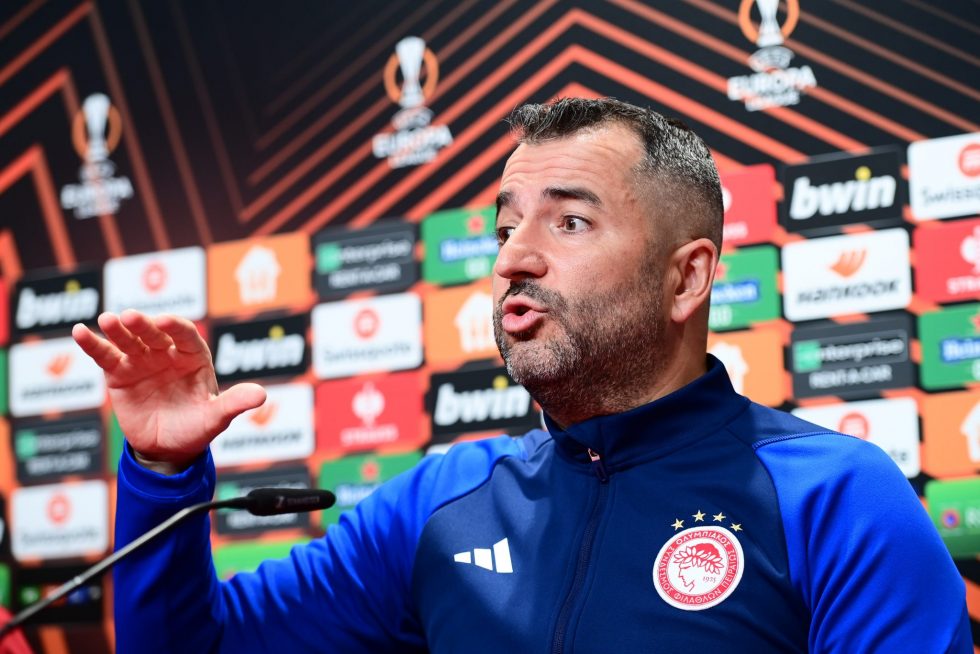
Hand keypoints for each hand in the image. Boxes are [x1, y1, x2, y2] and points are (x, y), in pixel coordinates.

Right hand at [72, 310, 265, 470]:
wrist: (168, 449)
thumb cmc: (197, 428)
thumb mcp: (216, 418)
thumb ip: (234, 404)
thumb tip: (262, 396)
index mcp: (194, 357)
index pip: (185, 336)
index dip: (175, 327)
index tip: (165, 321)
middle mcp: (167, 353)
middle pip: (154, 334)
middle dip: (142, 325)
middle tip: (129, 316)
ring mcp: (142, 361)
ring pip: (128, 340)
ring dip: (116, 330)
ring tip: (106, 320)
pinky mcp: (119, 374)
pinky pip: (105, 356)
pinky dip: (92, 344)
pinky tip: (80, 332)